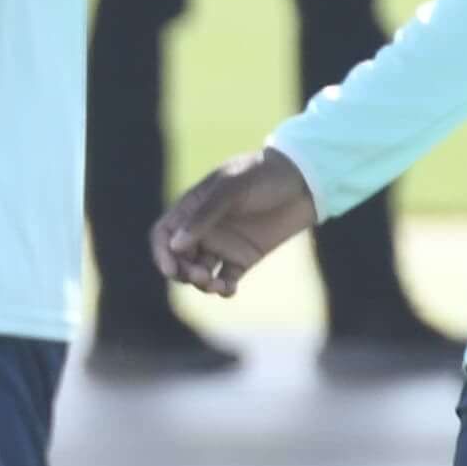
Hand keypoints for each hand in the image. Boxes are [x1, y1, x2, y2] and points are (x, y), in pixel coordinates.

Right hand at [152, 148, 313, 297]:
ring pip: (200, 272)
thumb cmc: (263, 175)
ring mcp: (223, 244)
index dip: (162, 254)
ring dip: (202, 284)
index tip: (172, 270)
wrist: (304, 181)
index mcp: (192, 207)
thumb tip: (176, 245)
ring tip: (217, 287)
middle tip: (201, 277)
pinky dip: (223, 289)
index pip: (164, 235)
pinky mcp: (244, 258)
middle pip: (179, 259)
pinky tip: (229, 290)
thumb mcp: (232, 188)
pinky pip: (225, 280)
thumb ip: (204, 216)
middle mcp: (203, 228)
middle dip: (183, 273)